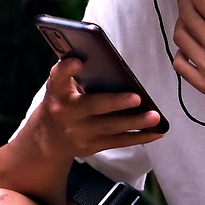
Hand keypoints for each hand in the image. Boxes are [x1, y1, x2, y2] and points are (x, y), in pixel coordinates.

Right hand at [31, 57, 164, 159]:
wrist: (48, 138)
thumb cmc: (63, 100)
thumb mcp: (61, 85)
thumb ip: (76, 72)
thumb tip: (104, 58)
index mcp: (57, 91)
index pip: (58, 77)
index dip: (67, 68)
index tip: (78, 60)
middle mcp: (65, 113)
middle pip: (92, 106)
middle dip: (115, 103)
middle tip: (137, 97)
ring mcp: (78, 132)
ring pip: (110, 127)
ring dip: (135, 122)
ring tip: (155, 116)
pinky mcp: (90, 146)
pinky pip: (118, 142)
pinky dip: (139, 137)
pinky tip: (157, 132)